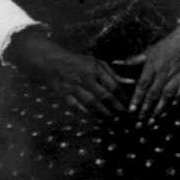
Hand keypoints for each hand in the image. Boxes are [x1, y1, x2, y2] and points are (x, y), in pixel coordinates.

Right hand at [4, 27, 126, 118]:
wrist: (51, 62)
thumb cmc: (77, 62)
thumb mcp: (96, 62)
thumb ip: (112, 72)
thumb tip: (129, 81)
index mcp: (95, 69)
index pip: (112, 84)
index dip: (122, 95)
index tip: (127, 102)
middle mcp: (85, 78)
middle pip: (103, 95)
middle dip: (114, 106)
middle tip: (122, 114)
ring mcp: (74, 87)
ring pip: (90, 103)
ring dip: (102, 112)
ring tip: (110, 117)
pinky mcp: (64, 94)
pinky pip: (75, 106)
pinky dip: (84, 112)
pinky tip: (92, 117)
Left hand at [124, 19, 179, 118]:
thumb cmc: (171, 43)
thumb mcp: (151, 49)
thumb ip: (135, 59)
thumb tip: (118, 63)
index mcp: (153, 65)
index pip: (142, 85)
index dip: (136, 98)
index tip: (131, 110)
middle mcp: (164, 73)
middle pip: (153, 94)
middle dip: (146, 109)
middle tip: (140, 122)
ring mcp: (177, 76)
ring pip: (166, 96)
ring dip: (159, 109)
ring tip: (152, 120)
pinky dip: (175, 102)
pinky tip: (170, 110)